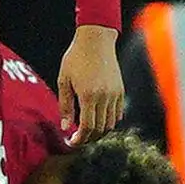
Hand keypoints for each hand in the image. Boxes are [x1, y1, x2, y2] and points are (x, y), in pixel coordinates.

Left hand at [55, 24, 122, 142]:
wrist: (96, 40)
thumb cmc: (75, 58)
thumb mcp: (64, 80)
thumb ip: (65, 105)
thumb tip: (65, 126)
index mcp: (89, 95)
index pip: (87, 127)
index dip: (79, 139)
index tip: (71, 142)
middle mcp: (105, 97)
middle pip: (100, 129)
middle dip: (88, 138)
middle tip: (77, 139)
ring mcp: (115, 94)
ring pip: (110, 124)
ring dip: (99, 132)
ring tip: (86, 132)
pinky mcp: (120, 91)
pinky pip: (117, 114)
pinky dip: (108, 122)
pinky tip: (97, 120)